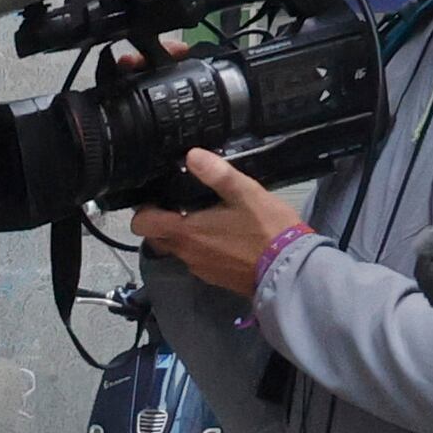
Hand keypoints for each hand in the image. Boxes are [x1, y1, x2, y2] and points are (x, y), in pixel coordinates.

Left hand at [125, 149, 308, 297]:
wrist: (290, 271)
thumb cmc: (267, 230)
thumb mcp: (245, 193)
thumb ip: (217, 174)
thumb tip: (192, 154)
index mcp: (187, 232)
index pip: (142, 224)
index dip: (145, 209)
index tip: (160, 197)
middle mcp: (186, 254)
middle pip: (156, 238)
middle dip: (161, 222)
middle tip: (180, 204)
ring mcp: (200, 269)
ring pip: (176, 250)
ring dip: (182, 234)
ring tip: (205, 216)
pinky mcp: (215, 278)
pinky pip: (196, 260)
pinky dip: (200, 247)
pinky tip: (222, 235)